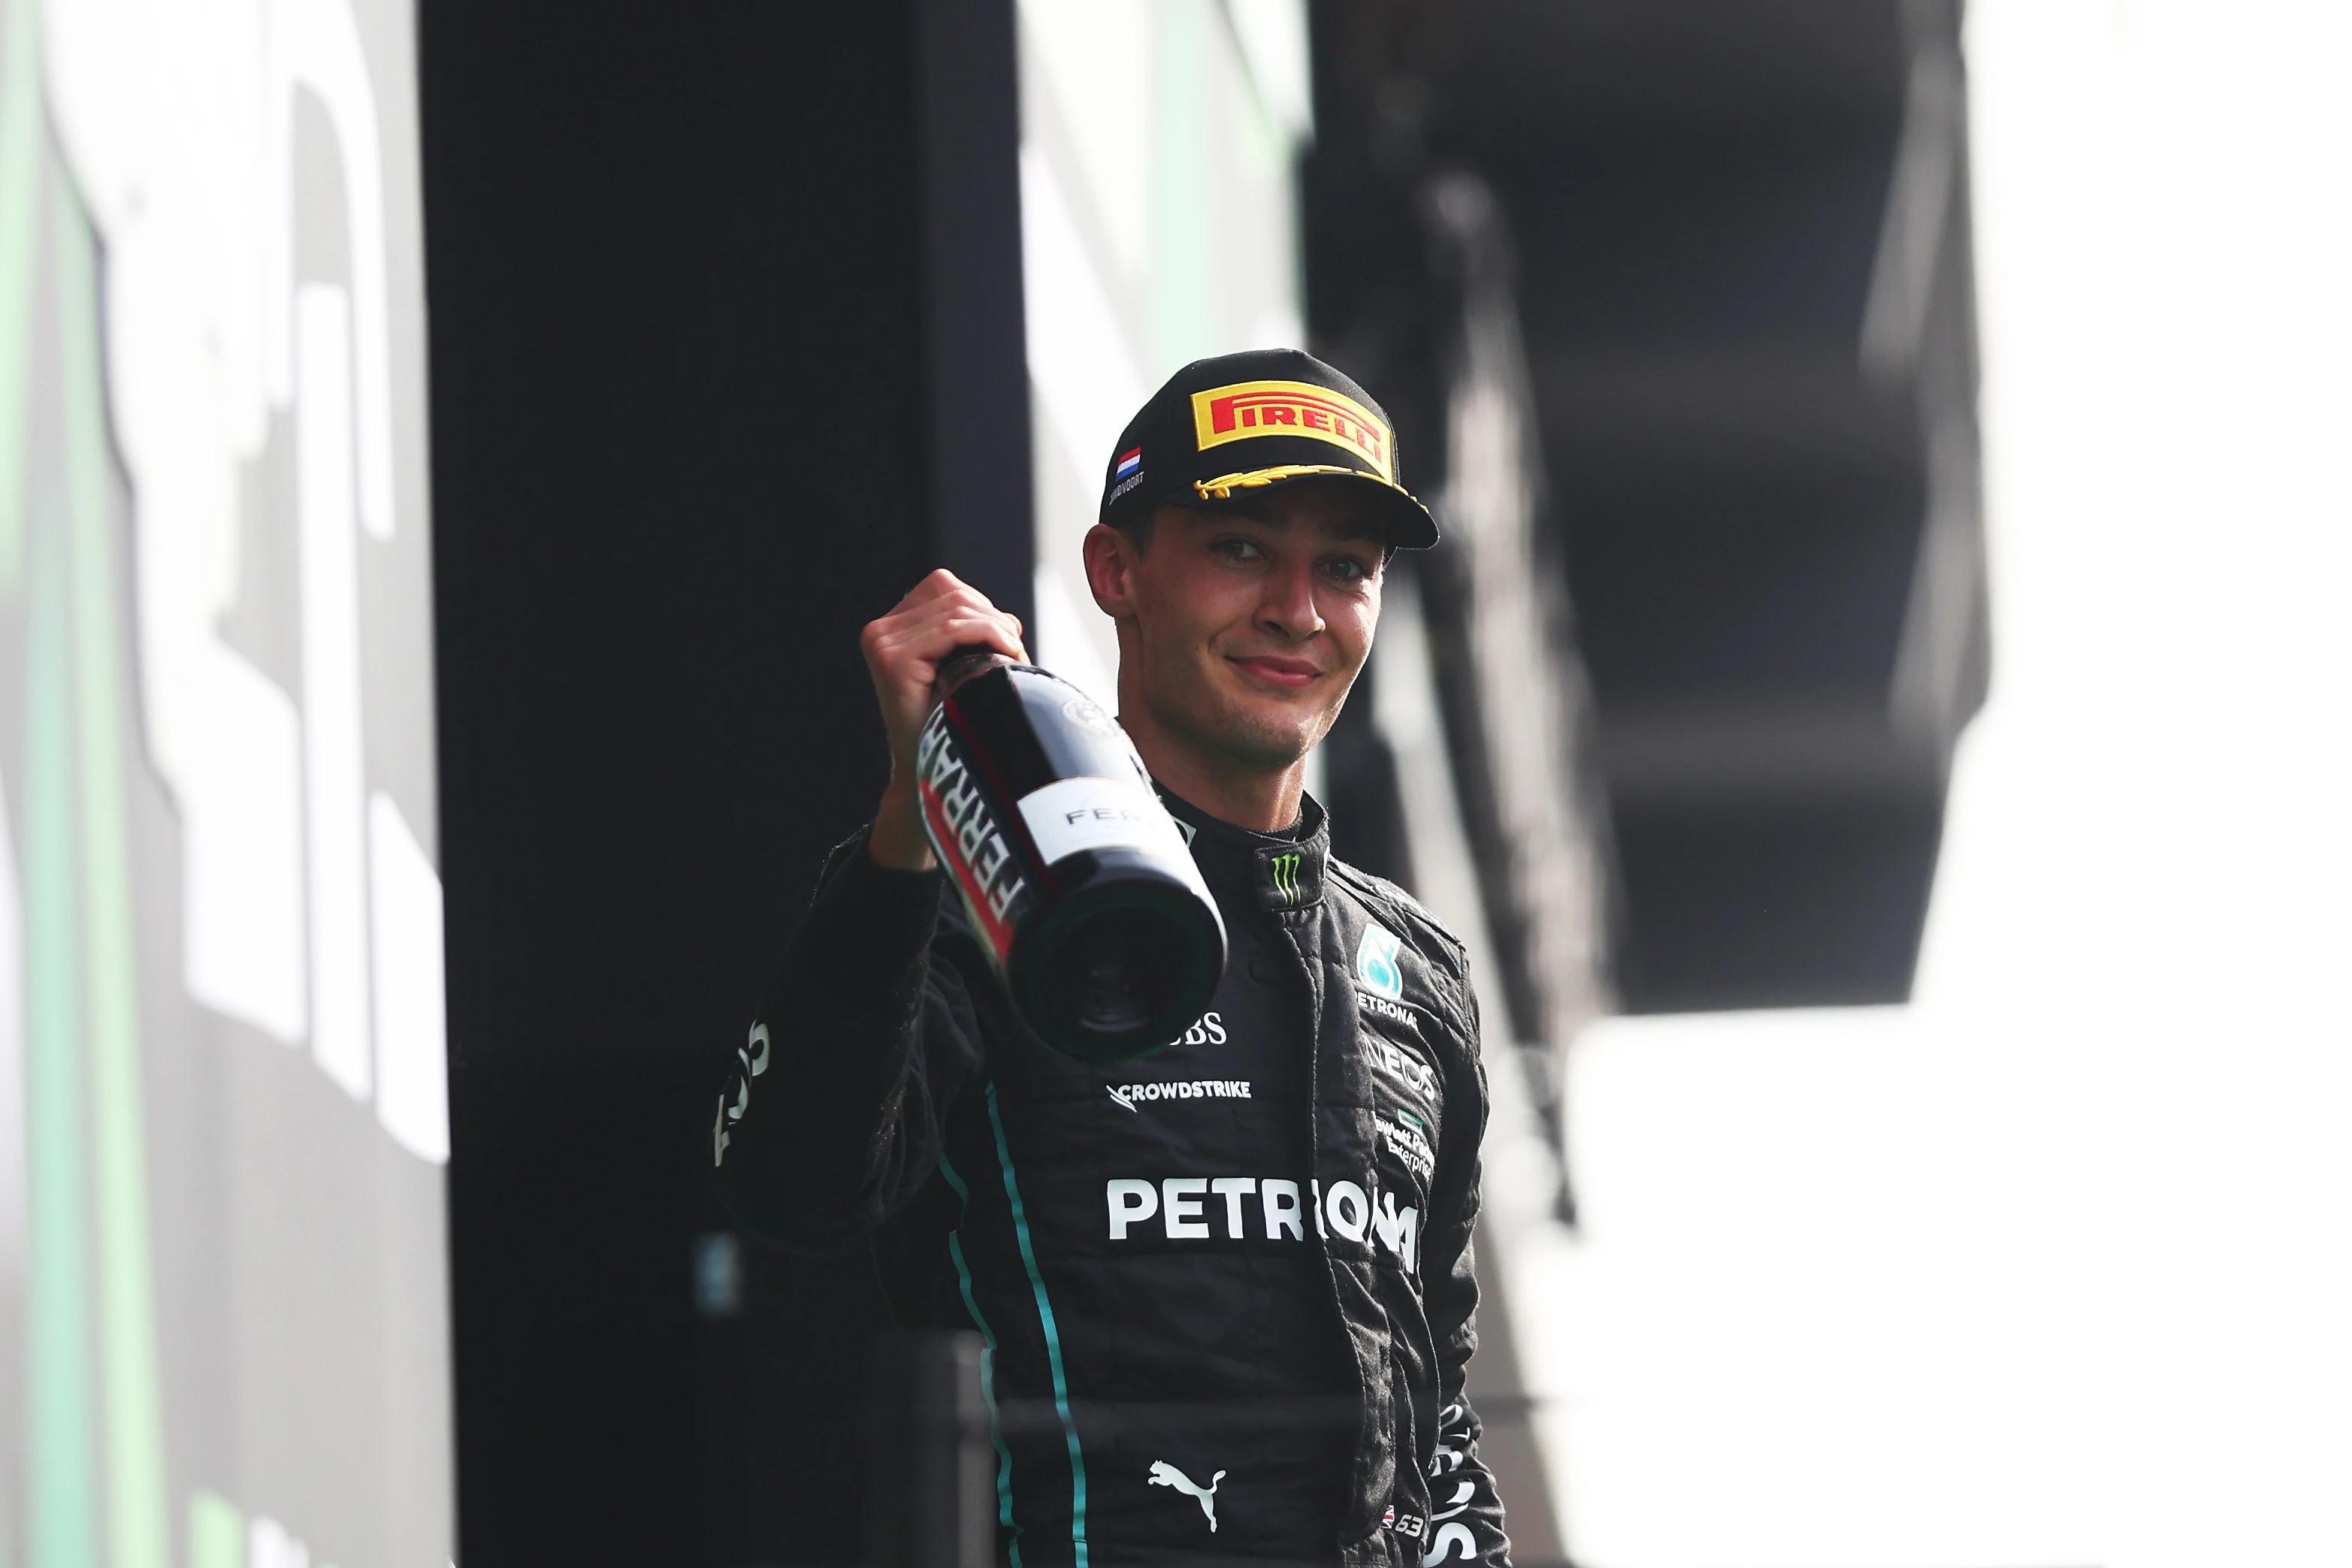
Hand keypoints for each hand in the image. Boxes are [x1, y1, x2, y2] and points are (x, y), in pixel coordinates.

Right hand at [859, 569, 1027, 869]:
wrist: (934, 772)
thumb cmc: (954, 721)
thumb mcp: (962, 668)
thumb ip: (974, 633)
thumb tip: (1008, 619)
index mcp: (890, 628)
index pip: (945, 587)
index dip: (982, 608)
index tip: (1006, 641)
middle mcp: (879, 631)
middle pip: (953, 594)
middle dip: (993, 620)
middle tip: (1014, 655)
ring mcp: (882, 643)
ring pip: (958, 609)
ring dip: (996, 630)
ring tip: (1013, 660)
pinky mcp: (893, 659)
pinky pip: (953, 629)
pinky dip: (989, 635)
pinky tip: (1007, 654)